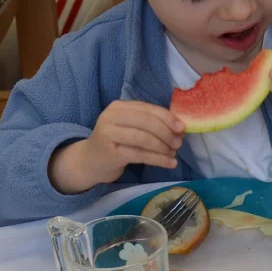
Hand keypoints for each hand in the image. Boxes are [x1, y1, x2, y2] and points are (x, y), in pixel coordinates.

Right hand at [49, 101, 183, 193]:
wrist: (90, 162)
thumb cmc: (115, 143)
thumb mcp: (130, 128)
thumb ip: (150, 124)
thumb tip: (180, 128)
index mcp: (119, 107)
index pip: (148, 109)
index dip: (167, 118)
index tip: (182, 128)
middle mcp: (111, 116)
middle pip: (147, 122)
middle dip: (167, 133)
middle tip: (179, 143)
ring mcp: (109, 133)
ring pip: (144, 138)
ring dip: (163, 147)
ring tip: (173, 154)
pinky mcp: (111, 152)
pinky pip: (140, 155)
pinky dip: (159, 159)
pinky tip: (170, 163)